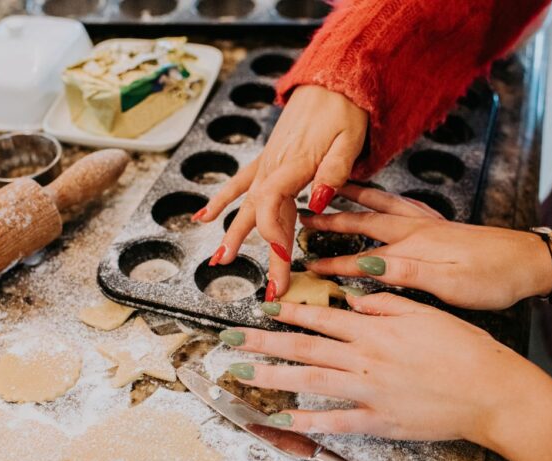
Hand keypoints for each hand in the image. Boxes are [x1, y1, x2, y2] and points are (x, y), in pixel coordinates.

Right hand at [194, 85, 367, 298]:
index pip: (273, 206)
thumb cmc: (345, 110)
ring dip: (233, 234)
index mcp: (294, 164)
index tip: (282, 263)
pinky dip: (220, 199)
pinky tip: (203, 217)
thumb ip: (333, 173)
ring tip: (219, 261)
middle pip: (262, 216)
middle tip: (269, 288)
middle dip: (265, 254)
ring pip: (247, 205)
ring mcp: (267, 163)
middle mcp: (274, 166)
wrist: (332, 81)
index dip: (275, 237)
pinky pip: (240, 182)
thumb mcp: (349, 141)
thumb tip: (316, 203)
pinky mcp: (267, 160)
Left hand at [219, 293, 533, 442]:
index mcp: (375, 329)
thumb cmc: (464, 348)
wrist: (491, 390)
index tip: (261, 308)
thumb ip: (384, 304)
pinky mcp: (379, 421)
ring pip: (311, 380)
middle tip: (229, 340)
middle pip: (304, 347)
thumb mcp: (424, 312)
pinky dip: (307, 420)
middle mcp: (365, 357)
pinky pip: (336, 421)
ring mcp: (369, 391)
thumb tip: (353, 298)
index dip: (287, 312)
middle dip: (262, 341)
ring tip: (241, 371)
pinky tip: (280, 418)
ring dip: (272, 375)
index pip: (320, 317)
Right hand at [301, 184, 551, 309]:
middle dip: (332, 218)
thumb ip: (405, 271)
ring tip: (335, 188)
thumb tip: (365, 264)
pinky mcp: (441, 223)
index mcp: (414, 247)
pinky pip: (403, 203)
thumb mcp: (449, 284)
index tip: (305, 263)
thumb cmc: (494, 278)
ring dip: (356, 197)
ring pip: (383, 204)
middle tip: (304, 214)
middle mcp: (417, 229)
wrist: (531, 262)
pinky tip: (382, 197)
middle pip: (365, 220)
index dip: (332, 260)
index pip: (361, 255)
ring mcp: (429, 223)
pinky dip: (385, 196)